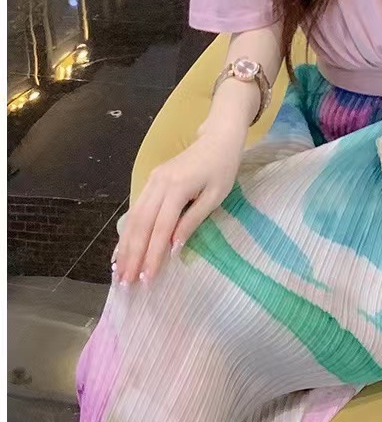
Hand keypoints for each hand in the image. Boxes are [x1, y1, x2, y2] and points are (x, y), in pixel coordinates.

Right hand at [112, 132, 243, 286]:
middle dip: (132, 256)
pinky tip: (122, 249)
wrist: (216, 139)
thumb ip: (193, 220)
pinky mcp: (150, 182)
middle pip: (141, 225)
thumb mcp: (215, 196)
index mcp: (177, 188)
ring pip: (133, 218)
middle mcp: (158, 184)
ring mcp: (151, 181)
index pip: (161, 229)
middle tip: (125, 282)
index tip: (146, 278)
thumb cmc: (222, 169)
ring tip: (119, 271)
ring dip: (125, 246)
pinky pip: (136, 210)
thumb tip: (174, 248)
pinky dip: (128, 232)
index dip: (152, 255)